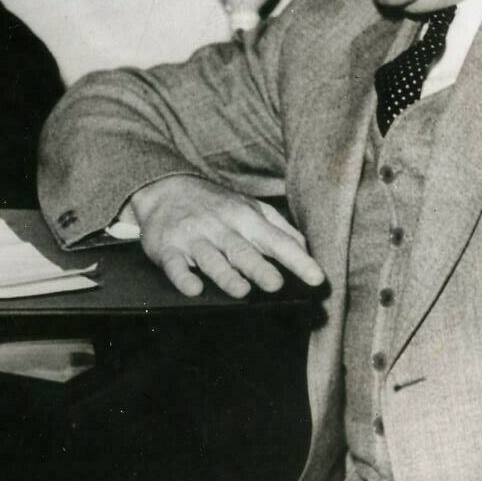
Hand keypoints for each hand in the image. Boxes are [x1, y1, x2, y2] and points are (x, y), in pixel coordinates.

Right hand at [128, 176, 321, 298]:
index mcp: (245, 218)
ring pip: (210, 258)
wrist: (165, 189)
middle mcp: (220, 227)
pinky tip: (193, 288)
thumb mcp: (249, 208)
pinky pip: (174, 264)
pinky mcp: (167, 248)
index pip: (276, 240)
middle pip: (242, 249)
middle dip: (259, 268)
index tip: (317, 278)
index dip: (298, 260)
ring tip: (241, 291)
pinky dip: (183, 276)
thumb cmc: (215, 205)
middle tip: (276, 285)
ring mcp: (192, 237)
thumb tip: (306, 251)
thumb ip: (278, 228)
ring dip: (225, 274)